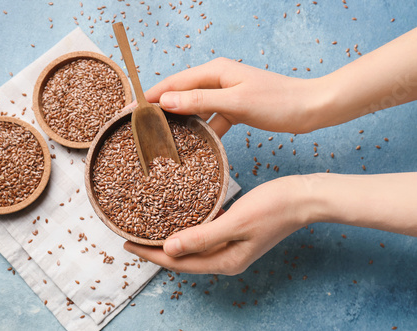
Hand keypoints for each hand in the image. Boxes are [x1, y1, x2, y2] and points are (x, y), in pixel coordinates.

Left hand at [124, 175, 310, 274]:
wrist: (303, 197)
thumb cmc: (274, 208)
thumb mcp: (235, 222)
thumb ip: (202, 237)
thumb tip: (169, 249)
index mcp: (225, 260)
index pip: (179, 262)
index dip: (152, 254)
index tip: (128, 245)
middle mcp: (226, 257)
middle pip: (183, 257)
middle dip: (157, 249)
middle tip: (132, 236)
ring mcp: (231, 246)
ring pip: (192, 245)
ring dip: (171, 237)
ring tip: (149, 227)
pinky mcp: (235, 232)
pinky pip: (205, 233)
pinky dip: (189, 227)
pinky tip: (179, 215)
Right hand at [144, 57, 323, 134]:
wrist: (310, 109)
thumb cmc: (277, 102)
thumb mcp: (236, 102)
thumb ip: (200, 101)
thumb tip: (165, 101)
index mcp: (215, 72)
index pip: (174, 83)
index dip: (151, 95)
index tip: (131, 109)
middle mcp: (217, 80)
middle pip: (182, 95)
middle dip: (162, 110)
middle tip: (142, 127)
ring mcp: (226, 95)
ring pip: (196, 110)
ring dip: (182, 123)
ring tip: (164, 139)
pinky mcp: (235, 108)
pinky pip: (212, 120)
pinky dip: (204, 132)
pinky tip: (196, 146)